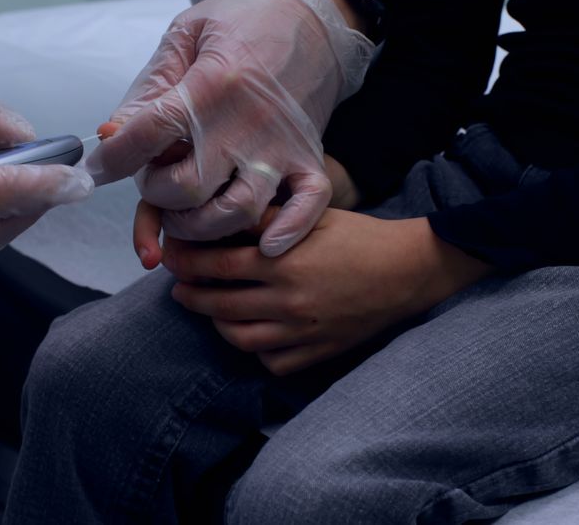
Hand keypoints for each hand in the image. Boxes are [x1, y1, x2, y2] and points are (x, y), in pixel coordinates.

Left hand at [85, 0, 374, 256]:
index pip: (150, 134)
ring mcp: (282, 146)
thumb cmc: (240, 23)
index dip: (114, 159)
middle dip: (158, 196)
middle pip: (189, 188)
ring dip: (201, 225)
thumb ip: (148, 90)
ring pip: (236, 212)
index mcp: (213, 85)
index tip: (97, 170)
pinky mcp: (309, 158)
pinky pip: (306, 206)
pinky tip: (264, 244)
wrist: (307, 14)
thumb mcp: (185, 37)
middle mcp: (247, 122)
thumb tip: (110, 135)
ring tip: (187, 212)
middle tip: (155, 181)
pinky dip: (287, 231)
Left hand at [160, 208, 494, 374]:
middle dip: (190, 295)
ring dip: (217, 324)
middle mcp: (287, 301)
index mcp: (283, 264)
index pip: (217, 266)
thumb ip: (268, 221)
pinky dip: (256, 351)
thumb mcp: (312, 218)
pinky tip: (252, 335)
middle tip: (178, 287)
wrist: (406, 270)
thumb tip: (223, 217)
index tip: (172, 256)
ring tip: (210, 311)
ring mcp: (302, 332)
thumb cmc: (358, 237)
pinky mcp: (318, 351)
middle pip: (220, 305)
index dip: (187, 262)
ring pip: (240, 339)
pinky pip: (272, 362)